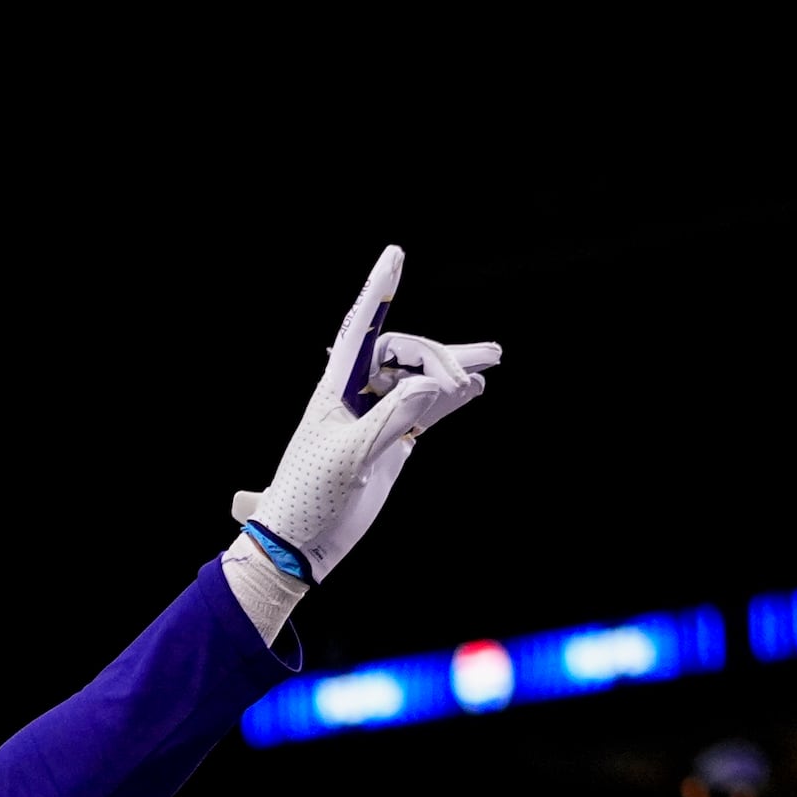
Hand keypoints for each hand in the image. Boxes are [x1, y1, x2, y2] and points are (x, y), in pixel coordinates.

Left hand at [231, 247, 500, 581]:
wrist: (302, 543)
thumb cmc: (310, 497)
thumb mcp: (350, 458)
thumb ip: (391, 418)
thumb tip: (431, 384)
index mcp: (333, 389)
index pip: (362, 330)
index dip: (378, 290)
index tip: (395, 253)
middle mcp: (354, 395)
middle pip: (403, 354)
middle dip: (440, 355)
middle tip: (471, 375)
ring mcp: (374, 417)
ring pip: (418, 380)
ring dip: (453, 369)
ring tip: (494, 359)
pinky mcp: (389, 440)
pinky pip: (424, 411)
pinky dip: (449, 400)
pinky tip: (475, 389)